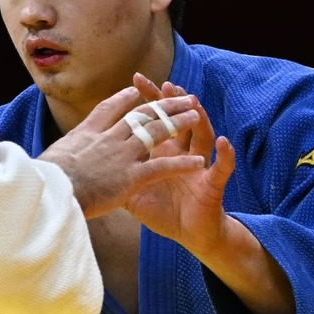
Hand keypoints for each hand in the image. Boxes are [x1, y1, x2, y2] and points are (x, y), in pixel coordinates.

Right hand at [40, 83, 206, 219]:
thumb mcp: (48, 159)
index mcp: (87, 134)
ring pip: (156, 133)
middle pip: (141, 116)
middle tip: (181, 97)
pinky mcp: (131, 178)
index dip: (125, 99)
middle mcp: (108, 139)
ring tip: (195, 115)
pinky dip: (182, 164)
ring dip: (178, 122)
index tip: (135, 90)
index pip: (109, 109)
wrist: (50, 191)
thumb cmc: (43, 180)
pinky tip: (198, 162)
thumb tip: (50, 161)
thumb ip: (58, 156)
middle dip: (164, 105)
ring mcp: (121, 156)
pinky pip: (163, 168)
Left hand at [122, 77, 234, 257]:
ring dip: (200, 119)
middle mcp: (183, 153)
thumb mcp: (133, 194)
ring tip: (194, 103)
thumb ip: (116, 176)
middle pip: (179, 121)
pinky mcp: (212, 184)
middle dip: (173, 102)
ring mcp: (200, 166)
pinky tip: (222, 142)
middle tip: (166, 84)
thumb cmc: (163, 212)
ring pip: (203, 136)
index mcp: (163, 152)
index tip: (136, 79)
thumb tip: (89, 165)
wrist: (188, 234)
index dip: (148, 100)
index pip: (155, 120)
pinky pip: (222, 168)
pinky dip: (224, 155)